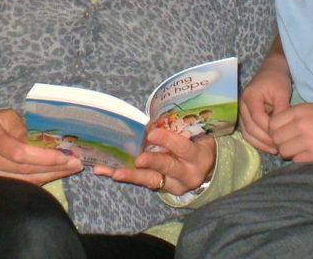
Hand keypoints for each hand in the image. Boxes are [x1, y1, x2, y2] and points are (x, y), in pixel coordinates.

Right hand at [0, 109, 82, 184]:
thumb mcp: (5, 116)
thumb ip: (21, 128)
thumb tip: (41, 144)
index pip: (19, 153)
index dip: (43, 157)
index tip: (64, 156)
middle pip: (24, 169)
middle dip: (52, 167)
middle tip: (75, 162)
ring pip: (24, 181)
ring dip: (50, 176)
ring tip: (70, 169)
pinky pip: (20, 184)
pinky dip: (39, 180)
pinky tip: (55, 174)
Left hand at [94, 126, 214, 195]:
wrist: (205, 168)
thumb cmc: (195, 143)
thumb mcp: (192, 135)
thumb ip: (176, 130)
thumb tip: (149, 122)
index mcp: (198, 156)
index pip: (183, 148)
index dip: (168, 140)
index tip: (152, 134)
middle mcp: (188, 174)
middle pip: (169, 167)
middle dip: (152, 162)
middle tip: (137, 160)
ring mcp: (175, 185)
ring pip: (152, 180)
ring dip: (132, 175)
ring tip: (115, 172)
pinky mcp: (163, 190)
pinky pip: (144, 182)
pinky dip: (126, 176)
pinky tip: (107, 171)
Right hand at [239, 54, 292, 153]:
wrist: (271, 71)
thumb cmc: (277, 80)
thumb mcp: (282, 92)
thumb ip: (281, 109)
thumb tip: (282, 128)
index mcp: (250, 96)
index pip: (258, 118)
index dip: (269, 129)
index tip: (282, 136)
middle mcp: (241, 105)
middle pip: (250, 128)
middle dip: (265, 140)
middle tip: (280, 147)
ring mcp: (241, 111)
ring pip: (246, 133)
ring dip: (260, 143)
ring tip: (275, 149)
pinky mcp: (245, 117)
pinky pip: (248, 132)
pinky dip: (257, 141)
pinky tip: (269, 146)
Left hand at [268, 100, 312, 161]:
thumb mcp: (310, 108)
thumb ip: (292, 116)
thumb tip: (273, 129)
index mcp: (299, 111)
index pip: (272, 123)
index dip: (274, 129)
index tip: (280, 132)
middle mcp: (301, 125)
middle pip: (276, 138)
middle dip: (280, 142)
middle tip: (289, 142)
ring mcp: (308, 141)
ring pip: (284, 151)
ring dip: (289, 151)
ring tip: (298, 148)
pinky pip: (297, 160)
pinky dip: (300, 158)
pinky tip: (308, 152)